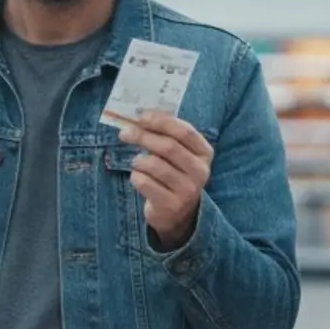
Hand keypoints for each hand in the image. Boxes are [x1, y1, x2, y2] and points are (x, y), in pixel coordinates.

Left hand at [120, 111, 212, 250]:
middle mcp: (200, 172)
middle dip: (143, 136)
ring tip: (137, 161)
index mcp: (204, 153)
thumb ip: (166, 134)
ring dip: (139, 160)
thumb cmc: (174, 173)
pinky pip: (144, 182)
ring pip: (154, 165)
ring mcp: (187, 191)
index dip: (161, 121)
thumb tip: (141, 115)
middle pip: (168, 147)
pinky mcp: (170, 205)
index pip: (185, 131)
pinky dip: (136, 176)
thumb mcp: (179, 154)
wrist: (176, 213)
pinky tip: (139, 177)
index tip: (141, 116)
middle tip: (125, 133)